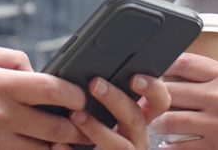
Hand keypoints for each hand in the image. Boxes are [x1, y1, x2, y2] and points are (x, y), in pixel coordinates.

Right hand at [0, 43, 89, 148]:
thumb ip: (13, 59)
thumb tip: (37, 70)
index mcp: (1, 85)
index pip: (51, 89)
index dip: (75, 94)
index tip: (82, 96)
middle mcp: (2, 115)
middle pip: (55, 127)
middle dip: (78, 126)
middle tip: (87, 122)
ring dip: (61, 146)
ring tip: (70, 139)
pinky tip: (44, 148)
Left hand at [54, 74, 170, 149]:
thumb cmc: (94, 133)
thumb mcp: (106, 113)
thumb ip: (104, 95)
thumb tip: (91, 74)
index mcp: (139, 119)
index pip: (158, 101)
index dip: (152, 88)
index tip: (134, 77)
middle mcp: (138, 138)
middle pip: (136, 118)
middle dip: (116, 99)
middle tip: (95, 84)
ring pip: (120, 145)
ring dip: (97, 129)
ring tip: (75, 115)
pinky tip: (59, 145)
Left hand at [150, 53, 217, 148]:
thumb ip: (210, 74)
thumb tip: (175, 68)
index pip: (182, 63)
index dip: (159, 65)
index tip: (147, 71)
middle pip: (168, 91)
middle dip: (150, 97)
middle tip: (142, 101)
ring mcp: (216, 126)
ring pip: (168, 121)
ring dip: (158, 123)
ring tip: (157, 123)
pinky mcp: (217, 149)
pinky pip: (179, 148)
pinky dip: (169, 147)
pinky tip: (169, 144)